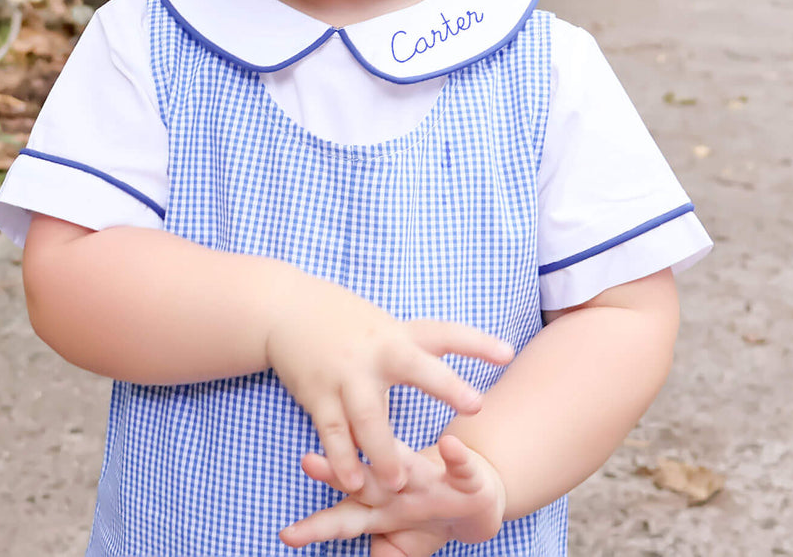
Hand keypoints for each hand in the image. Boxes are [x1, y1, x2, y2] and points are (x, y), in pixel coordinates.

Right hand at [264, 279, 511, 493]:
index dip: (476, 344)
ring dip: (385, 452)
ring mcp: (346, 374)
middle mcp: (376, 352)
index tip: (507, 353)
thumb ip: (414, 346)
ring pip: (369, 417)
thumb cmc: (345, 321)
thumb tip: (454, 353)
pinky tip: (353, 482)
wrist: (285, 308)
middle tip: (474, 404)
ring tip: (401, 482)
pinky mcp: (319, 395)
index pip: (444, 334)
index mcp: (397, 335)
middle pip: (415, 368)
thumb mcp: (383, 325)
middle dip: (445, 384)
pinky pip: (333, 433)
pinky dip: (342, 460)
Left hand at [278, 435, 505, 554]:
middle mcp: (398, 486)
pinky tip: (450, 444)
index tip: (286, 535)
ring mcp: (428, 478)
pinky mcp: (464, 474)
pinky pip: (459, 463)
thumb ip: (380, 556)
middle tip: (307, 461)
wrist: (476, 500)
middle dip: (337, 473)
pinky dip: (456, 455)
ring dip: (392, 453)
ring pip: (407, 462)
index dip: (316, 527)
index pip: (342, 517)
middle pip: (363, 480)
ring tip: (376, 444)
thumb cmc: (426, 519)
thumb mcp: (400, 548)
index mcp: (379, 507)